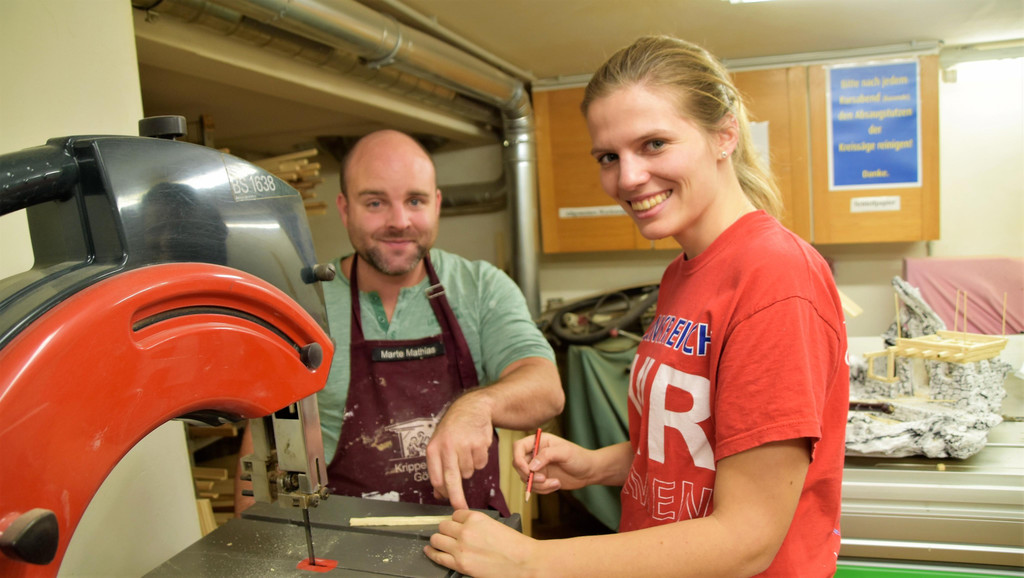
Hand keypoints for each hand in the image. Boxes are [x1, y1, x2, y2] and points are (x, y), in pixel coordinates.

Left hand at [425, 509, 541, 576]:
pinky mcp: (460, 564)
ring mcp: (461, 548)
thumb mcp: (495, 525)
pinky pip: (437, 556)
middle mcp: (465, 530)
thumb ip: (478, 524)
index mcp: (476, 517)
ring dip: (438, 540)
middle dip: (446, 530)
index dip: (457, 521)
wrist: (525, 562)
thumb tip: (465, 526)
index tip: (458, 525)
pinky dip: (431, 553)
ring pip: (437, 538)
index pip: (456, 514)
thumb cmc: (515, 546)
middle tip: (449, 535)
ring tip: (440, 543)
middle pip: (443, 525)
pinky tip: (430, 550)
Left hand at [426, 391, 493, 509]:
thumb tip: (439, 494)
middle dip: (456, 497)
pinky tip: (475, 447)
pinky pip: (480, 464)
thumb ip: (438, 469)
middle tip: (460, 508)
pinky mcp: (480, 444)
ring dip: (469, 468)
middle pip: (452, 478)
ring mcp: (465, 445)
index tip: (447, 502)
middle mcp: (448, 447)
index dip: (442, 492)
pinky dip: (479, 460)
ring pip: (469, 472)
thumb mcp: (439, 445)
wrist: (472, 408)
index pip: (436, 477)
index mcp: (434, 448)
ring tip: (466, 451)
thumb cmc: (453, 430)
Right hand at [513, 432, 594, 494]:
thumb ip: (547, 455)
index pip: (518, 447)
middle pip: (518, 465)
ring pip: (525, 478)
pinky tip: (556, 485)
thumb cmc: (579, 457)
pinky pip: (533, 487)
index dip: (518, 458)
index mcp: (539, 441)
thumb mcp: (565, 453)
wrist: (589, 472)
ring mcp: (537, 467)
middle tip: (543, 479)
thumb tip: (532, 466)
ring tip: (555, 483)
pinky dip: (543, 490)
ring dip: (538, 485)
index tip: (528, 470)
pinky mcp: (541, 479)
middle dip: (529, 475)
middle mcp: (535, 453)